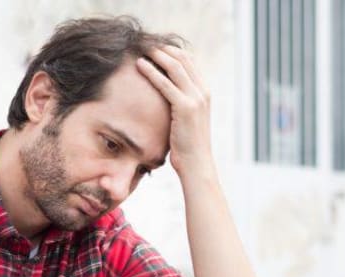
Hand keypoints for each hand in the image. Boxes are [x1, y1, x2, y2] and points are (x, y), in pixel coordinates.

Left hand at [136, 46, 214, 176]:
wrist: (196, 164)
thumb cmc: (188, 147)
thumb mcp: (187, 121)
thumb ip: (181, 105)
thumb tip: (165, 98)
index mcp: (205, 93)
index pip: (189, 62)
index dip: (172, 51)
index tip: (155, 48)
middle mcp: (203, 92)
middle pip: (183, 59)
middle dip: (163, 49)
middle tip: (146, 44)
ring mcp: (196, 99)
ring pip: (175, 67)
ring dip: (156, 55)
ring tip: (141, 49)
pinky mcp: (185, 108)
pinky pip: (165, 84)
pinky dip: (152, 72)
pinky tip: (140, 65)